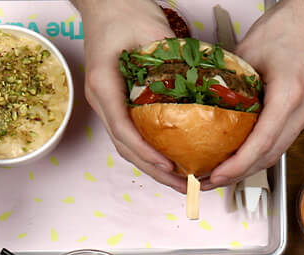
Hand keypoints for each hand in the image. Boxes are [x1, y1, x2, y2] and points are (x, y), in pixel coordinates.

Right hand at [75, 0, 185, 190]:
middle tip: (185, 186)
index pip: (124, 130)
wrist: (108, 3)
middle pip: (127, 148)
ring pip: (130, 147)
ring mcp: (109, 104)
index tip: (169, 165)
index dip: (147, 153)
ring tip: (184, 182)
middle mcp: (102, 100)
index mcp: (104, 86)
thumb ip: (170, 62)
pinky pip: (136, 135)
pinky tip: (176, 160)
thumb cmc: (123, 13)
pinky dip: (155, 152)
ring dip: (156, 168)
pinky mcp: (119, 104)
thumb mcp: (150, 34)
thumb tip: (201, 90)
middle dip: (156, 172)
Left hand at [205, 0, 303, 187]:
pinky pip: (282, 139)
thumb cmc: (289, 25)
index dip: (238, 164)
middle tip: (210, 182)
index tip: (217, 175)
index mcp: (291, 92)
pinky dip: (260, 151)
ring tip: (221, 173)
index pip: (263, 141)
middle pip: (271, 154)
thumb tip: (205, 103)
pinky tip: (241, 154)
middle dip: (240, 173)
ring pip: (278, 151)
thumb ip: (230, 81)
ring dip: (250, 166)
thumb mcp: (249, 51)